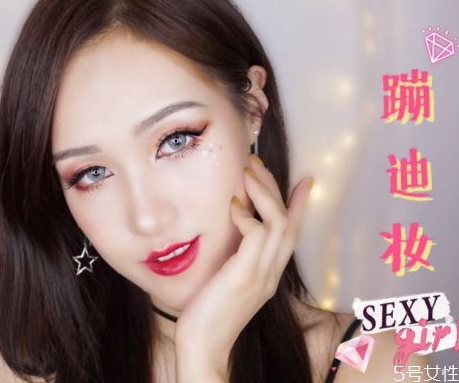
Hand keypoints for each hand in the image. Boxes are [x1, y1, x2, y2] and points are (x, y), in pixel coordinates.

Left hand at [174, 153, 312, 381]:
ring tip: (246, 171)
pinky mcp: (246, 274)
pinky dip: (246, 214)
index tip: (304, 180)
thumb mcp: (230, 280)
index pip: (293, 233)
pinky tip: (232, 206)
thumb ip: (239, 258)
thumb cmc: (210, 313)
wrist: (204, 346)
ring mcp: (262, 274)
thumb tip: (235, 232)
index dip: (299, 205)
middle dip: (275, 188)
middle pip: (288, 222)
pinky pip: (257, 234)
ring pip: (278, 223)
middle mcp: (272, 272)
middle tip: (257, 163)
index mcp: (270, 273)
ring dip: (263, 193)